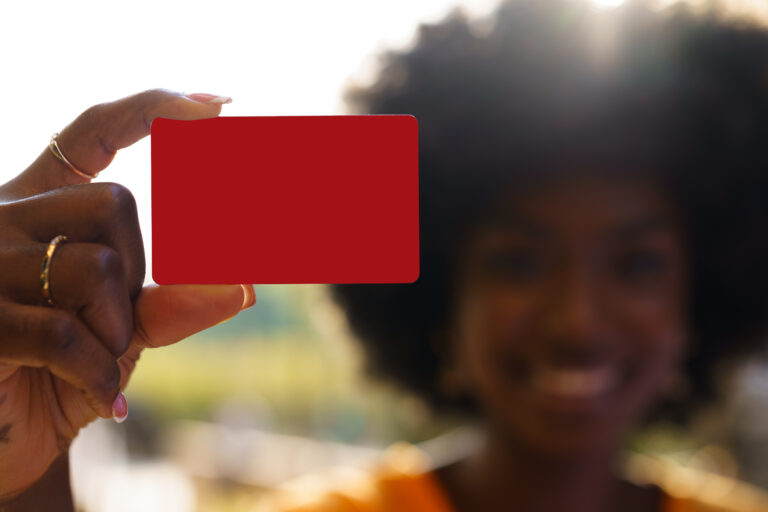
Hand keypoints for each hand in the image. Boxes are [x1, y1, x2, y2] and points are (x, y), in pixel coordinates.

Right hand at [0, 89, 253, 500]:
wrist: (7, 445)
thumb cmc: (64, 376)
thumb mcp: (126, 334)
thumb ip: (176, 303)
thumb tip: (243, 285)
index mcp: (38, 207)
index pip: (91, 132)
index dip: (152, 108)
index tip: (218, 104)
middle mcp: (3, 219)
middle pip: (115, 202)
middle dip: (140, 271)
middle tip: (118, 325)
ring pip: (96, 265)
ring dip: (118, 330)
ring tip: (98, 364)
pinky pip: (68, 331)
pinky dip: (101, 373)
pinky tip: (102, 399)